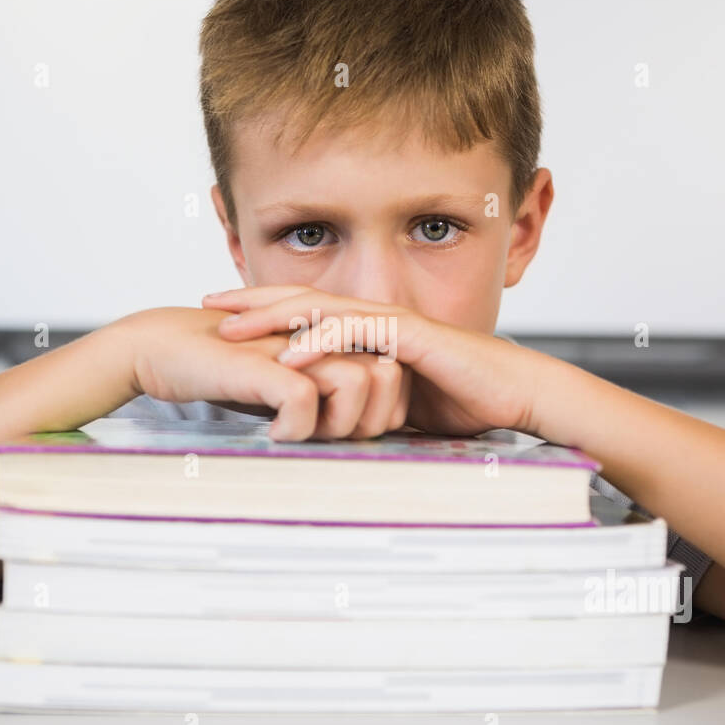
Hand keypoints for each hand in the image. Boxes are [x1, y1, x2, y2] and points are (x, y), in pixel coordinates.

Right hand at [123, 307, 409, 440]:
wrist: (165, 348)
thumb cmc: (227, 372)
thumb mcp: (287, 388)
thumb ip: (325, 402)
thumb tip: (359, 436)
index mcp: (334, 345)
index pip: (396, 381)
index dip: (382, 416)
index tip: (341, 435)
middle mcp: (324, 339)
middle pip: (389, 380)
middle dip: (368, 422)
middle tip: (325, 438)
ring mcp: (297, 347)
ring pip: (359, 384)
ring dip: (336, 424)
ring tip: (300, 434)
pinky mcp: (265, 362)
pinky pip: (304, 399)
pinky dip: (294, 428)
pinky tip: (271, 433)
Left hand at [201, 287, 546, 437]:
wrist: (516, 393)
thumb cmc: (465, 401)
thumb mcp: (397, 404)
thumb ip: (362, 403)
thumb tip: (327, 425)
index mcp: (370, 331)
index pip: (308, 313)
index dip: (265, 313)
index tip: (225, 319)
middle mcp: (376, 319)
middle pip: (303, 299)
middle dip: (253, 300)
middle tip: (208, 303)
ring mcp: (393, 323)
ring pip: (321, 308)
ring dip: (272, 315)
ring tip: (230, 326)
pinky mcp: (410, 336)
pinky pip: (357, 333)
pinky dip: (320, 341)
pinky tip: (288, 353)